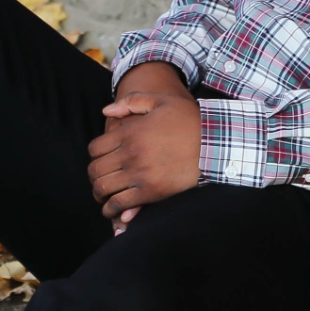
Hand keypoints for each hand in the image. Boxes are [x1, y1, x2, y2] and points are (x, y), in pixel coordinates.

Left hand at [88, 80, 200, 225]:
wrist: (215, 144)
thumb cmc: (190, 121)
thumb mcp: (162, 101)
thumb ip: (131, 102)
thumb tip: (106, 111)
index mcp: (130, 132)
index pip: (95, 148)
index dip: (95, 156)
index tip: (102, 160)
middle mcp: (130, 153)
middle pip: (96, 170)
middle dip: (94, 176)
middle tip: (100, 179)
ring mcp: (139, 174)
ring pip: (103, 188)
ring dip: (99, 194)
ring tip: (103, 196)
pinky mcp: (150, 192)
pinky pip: (120, 204)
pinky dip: (111, 209)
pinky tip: (113, 209)